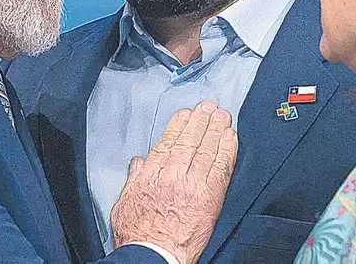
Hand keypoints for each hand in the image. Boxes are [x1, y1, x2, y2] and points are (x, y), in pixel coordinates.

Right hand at [110, 101, 237, 263]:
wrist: (154, 255)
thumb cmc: (137, 236)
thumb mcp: (124, 203)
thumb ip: (133, 179)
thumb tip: (138, 163)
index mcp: (150, 175)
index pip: (167, 143)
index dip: (178, 126)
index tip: (185, 114)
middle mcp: (171, 175)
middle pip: (188, 141)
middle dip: (199, 121)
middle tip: (208, 107)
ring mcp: (192, 184)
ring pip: (205, 149)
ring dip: (215, 129)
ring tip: (222, 116)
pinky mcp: (209, 196)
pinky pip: (220, 167)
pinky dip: (226, 150)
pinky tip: (231, 138)